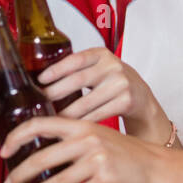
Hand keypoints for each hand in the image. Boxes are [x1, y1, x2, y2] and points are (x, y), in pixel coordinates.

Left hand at [0, 117, 165, 182]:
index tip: (4, 151)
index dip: (16, 137)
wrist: (154, 167)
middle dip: (20, 174)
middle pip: (42, 158)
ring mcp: (96, 162)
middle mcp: (87, 141)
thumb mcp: (97, 134)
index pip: (40, 124)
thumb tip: (38, 148)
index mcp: (81, 125)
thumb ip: (71, 137)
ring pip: (55, 182)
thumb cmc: (123, 153)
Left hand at [37, 48, 167, 136]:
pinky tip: (71, 127)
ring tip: (51, 118)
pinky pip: (98, 115)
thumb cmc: (113, 83)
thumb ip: (78, 70)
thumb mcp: (99, 68)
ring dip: (66, 113)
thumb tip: (42, 81)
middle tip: (39, 103)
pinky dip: (82, 122)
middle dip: (55, 92)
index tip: (40, 80)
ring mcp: (121, 84)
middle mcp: (112, 66)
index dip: (56, 69)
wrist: (143, 98)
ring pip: (86, 102)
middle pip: (78, 80)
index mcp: (101, 54)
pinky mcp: (126, 101)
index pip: (76, 59)